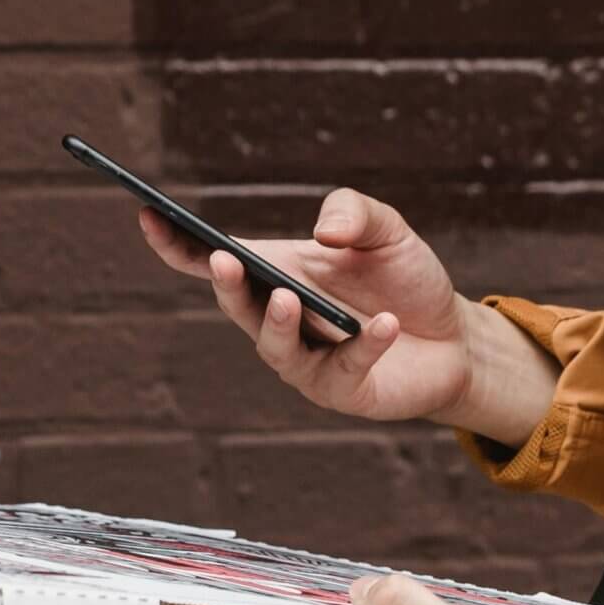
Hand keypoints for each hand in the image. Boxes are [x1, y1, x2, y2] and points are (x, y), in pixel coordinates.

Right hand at [139, 188, 477, 423]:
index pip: (214, 260)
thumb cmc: (406, 280)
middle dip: (226, 284)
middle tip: (223, 260)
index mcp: (277, 273)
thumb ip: (356, 213)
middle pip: (238, 305)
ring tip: (289, 298)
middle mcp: (281, 319)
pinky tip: (382, 324)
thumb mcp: (388, 231)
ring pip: (275, 348)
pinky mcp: (343, 390)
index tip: (148, 214)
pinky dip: (363, 345)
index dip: (176, 243)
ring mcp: (307, 361)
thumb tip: (325, 231)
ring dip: (277, 323)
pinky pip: (345, 368)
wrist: (455, 337)